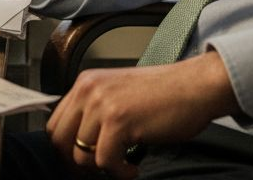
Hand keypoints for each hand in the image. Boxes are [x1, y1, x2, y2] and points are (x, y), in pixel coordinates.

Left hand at [46, 51, 238, 177]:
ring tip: (123, 164)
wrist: (197, 86)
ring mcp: (102, 104)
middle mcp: (89, 90)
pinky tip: (133, 167)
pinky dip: (119, 172)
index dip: (66, 149)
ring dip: (103, 167)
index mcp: (86, 82)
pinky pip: (105, 161)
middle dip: (78, 162)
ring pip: (81, 155)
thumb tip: (78, 144)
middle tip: (100, 169)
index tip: (82, 162)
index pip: (56, 124)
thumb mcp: (119, 94)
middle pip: (60, 140)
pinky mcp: (119, 121)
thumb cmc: (166, 94)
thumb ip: (96, 111)